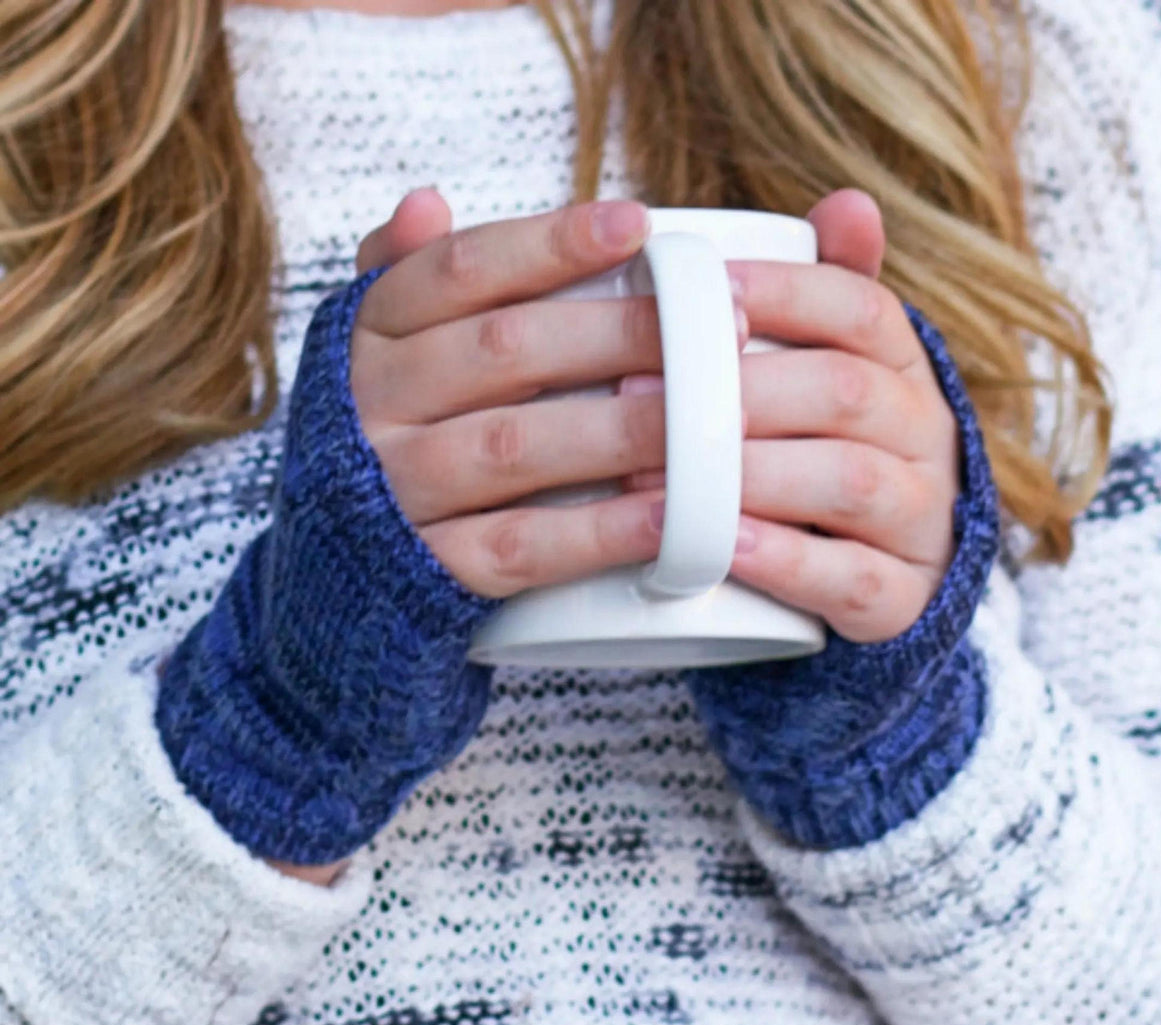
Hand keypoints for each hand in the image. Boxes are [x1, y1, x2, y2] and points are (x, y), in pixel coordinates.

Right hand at [349, 189, 694, 598]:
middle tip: (717, 326)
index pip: (462, 271)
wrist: (330, 565)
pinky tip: (670, 514)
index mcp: (369, 336)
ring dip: (622, 428)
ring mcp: (399, 493)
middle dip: (618, 333)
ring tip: (710, 415)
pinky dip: (598, 531)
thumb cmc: (388, 433)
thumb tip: (427, 202)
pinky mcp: (431, 571)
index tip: (638, 225)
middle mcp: (374, 408)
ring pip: (516, 447)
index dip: (550, 244)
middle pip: (504, 352)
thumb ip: (404, 277)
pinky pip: (520, 548)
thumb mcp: (375, 348)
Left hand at [627, 190, 959, 643]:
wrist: (884, 575)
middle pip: (844, 392)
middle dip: (741, 389)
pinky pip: (853, 578)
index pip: (861, 307)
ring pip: (848, 482)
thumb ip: (825, 300)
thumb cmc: (828, 455)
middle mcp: (925, 434)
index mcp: (903, 367)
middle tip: (641, 393)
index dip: (785, 291)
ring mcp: (920, 519)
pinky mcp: (902, 596)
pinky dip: (787, 561)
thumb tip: (846, 200)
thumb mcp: (832, 373)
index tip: (706, 288)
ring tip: (665, 474)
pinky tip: (725, 546)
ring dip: (751, 473)